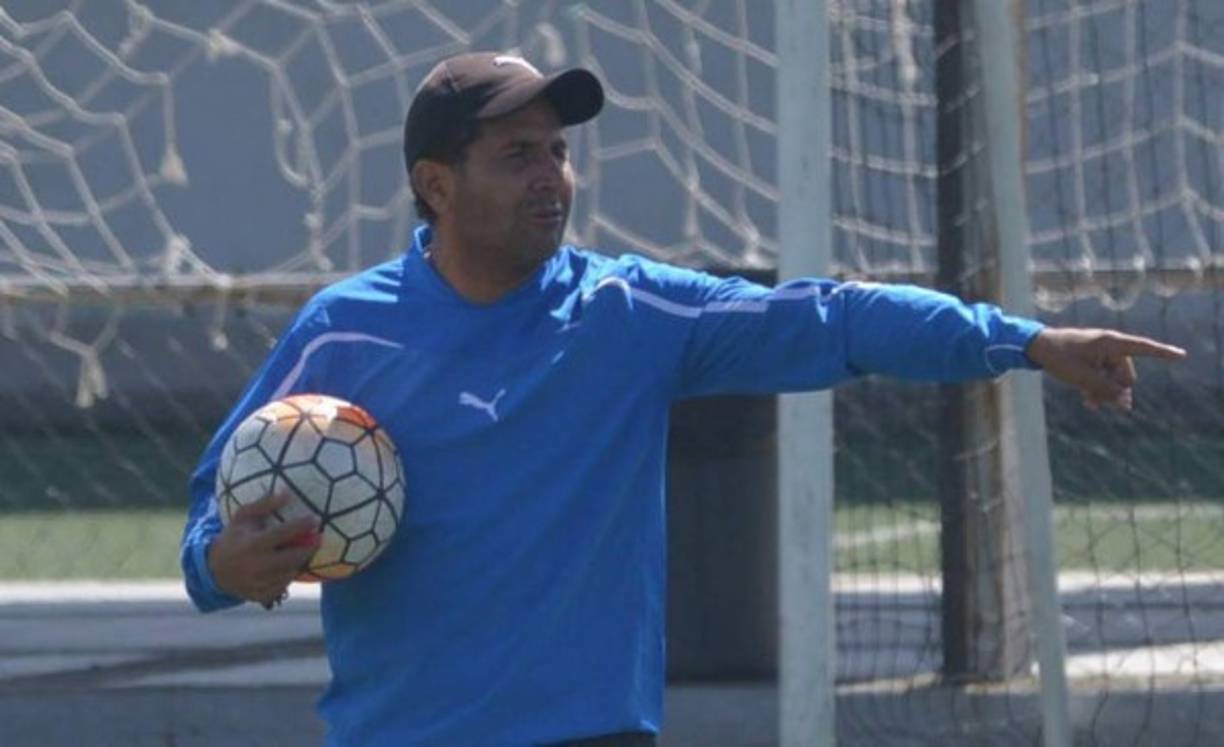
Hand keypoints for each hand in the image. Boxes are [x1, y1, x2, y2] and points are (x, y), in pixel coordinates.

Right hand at [208, 492, 320, 608]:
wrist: (213, 570)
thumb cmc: (233, 537)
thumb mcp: (243, 516)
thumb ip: (265, 504)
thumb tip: (289, 492)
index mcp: (252, 544)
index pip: (283, 533)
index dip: (302, 525)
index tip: (316, 519)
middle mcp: (256, 566)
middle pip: (293, 558)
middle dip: (309, 548)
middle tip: (318, 539)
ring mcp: (258, 583)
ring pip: (290, 573)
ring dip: (300, 562)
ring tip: (305, 550)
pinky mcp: (261, 596)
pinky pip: (283, 585)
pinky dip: (289, 575)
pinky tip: (290, 566)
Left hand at [1025, 327, 1185, 409]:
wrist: (1037, 348)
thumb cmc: (1059, 357)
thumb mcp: (1082, 377)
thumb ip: (1105, 390)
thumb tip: (1125, 402)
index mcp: (1110, 343)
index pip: (1142, 348)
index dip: (1162, 353)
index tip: (1181, 356)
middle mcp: (1110, 347)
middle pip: (1125, 374)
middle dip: (1116, 390)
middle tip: (1098, 402)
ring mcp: (1102, 354)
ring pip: (1114, 379)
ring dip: (1105, 392)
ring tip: (1090, 404)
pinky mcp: (1093, 361)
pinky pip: (1103, 377)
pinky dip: (1098, 388)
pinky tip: (1088, 402)